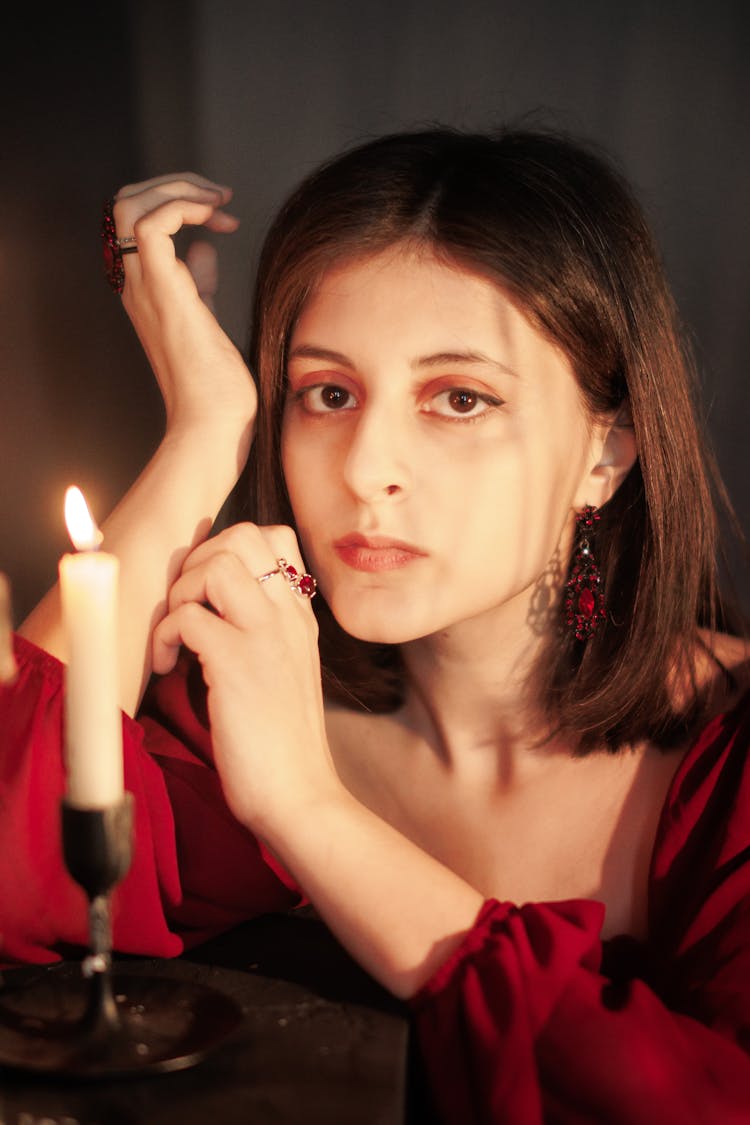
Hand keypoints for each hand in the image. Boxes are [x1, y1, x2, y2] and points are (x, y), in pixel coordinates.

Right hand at [112, 173, 256, 456]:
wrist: (213, 424)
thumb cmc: (216, 387)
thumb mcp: (207, 320)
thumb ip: (200, 283)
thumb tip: (206, 249)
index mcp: (145, 290)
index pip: (135, 221)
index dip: (176, 202)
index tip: (222, 216)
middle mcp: (136, 284)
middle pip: (124, 202)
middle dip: (174, 183)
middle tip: (219, 197)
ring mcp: (145, 287)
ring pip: (129, 204)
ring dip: (178, 188)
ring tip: (218, 202)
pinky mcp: (163, 291)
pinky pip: (152, 224)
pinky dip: (183, 206)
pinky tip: (215, 219)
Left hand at [152, 523, 336, 833]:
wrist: (299, 795)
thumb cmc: (283, 744)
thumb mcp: (286, 671)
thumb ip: (264, 633)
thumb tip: (212, 610)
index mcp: (300, 616)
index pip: (275, 538)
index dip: (229, 548)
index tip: (208, 590)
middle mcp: (288, 615)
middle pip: (243, 535)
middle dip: (198, 559)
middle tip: (186, 605)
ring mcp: (265, 635)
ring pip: (217, 564)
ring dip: (181, 592)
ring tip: (177, 634)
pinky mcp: (237, 664)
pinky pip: (187, 618)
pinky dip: (165, 636)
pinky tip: (169, 666)